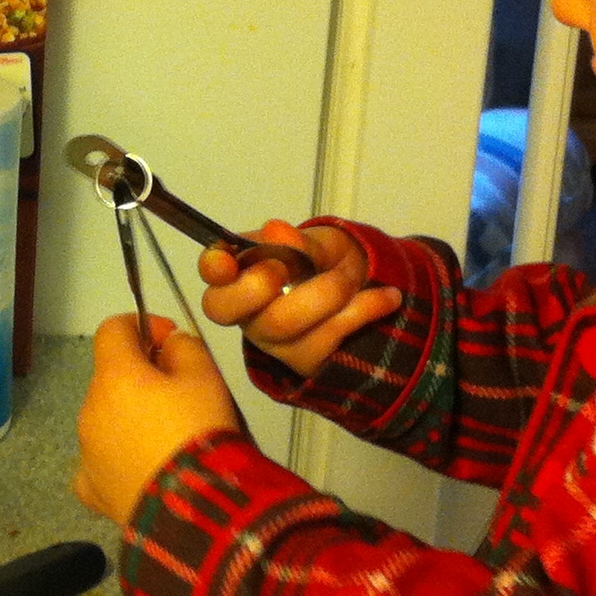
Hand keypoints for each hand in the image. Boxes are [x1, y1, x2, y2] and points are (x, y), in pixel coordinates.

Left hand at [74, 314, 240, 525]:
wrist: (195, 511)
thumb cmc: (201, 433)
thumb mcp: (207, 377)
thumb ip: (185, 347)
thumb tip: (168, 346)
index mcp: (115, 376)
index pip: (113, 328)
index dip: (142, 325)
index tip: (171, 340)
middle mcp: (89, 409)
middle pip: (111, 378)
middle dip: (141, 377)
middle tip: (182, 395)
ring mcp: (85, 452)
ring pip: (106, 420)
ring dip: (130, 418)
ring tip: (169, 440)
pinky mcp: (90, 489)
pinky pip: (100, 462)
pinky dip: (118, 459)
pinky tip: (143, 470)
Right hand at [198, 219, 400, 378]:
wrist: (367, 292)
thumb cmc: (327, 263)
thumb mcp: (318, 244)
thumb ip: (297, 242)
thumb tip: (275, 233)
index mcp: (240, 274)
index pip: (210, 272)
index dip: (211, 267)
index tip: (225, 261)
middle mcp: (247, 311)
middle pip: (227, 309)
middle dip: (256, 285)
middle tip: (284, 269)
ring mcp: (273, 341)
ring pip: (281, 323)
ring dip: (324, 293)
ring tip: (352, 278)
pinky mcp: (304, 362)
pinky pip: (325, 338)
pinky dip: (362, 311)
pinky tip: (385, 297)